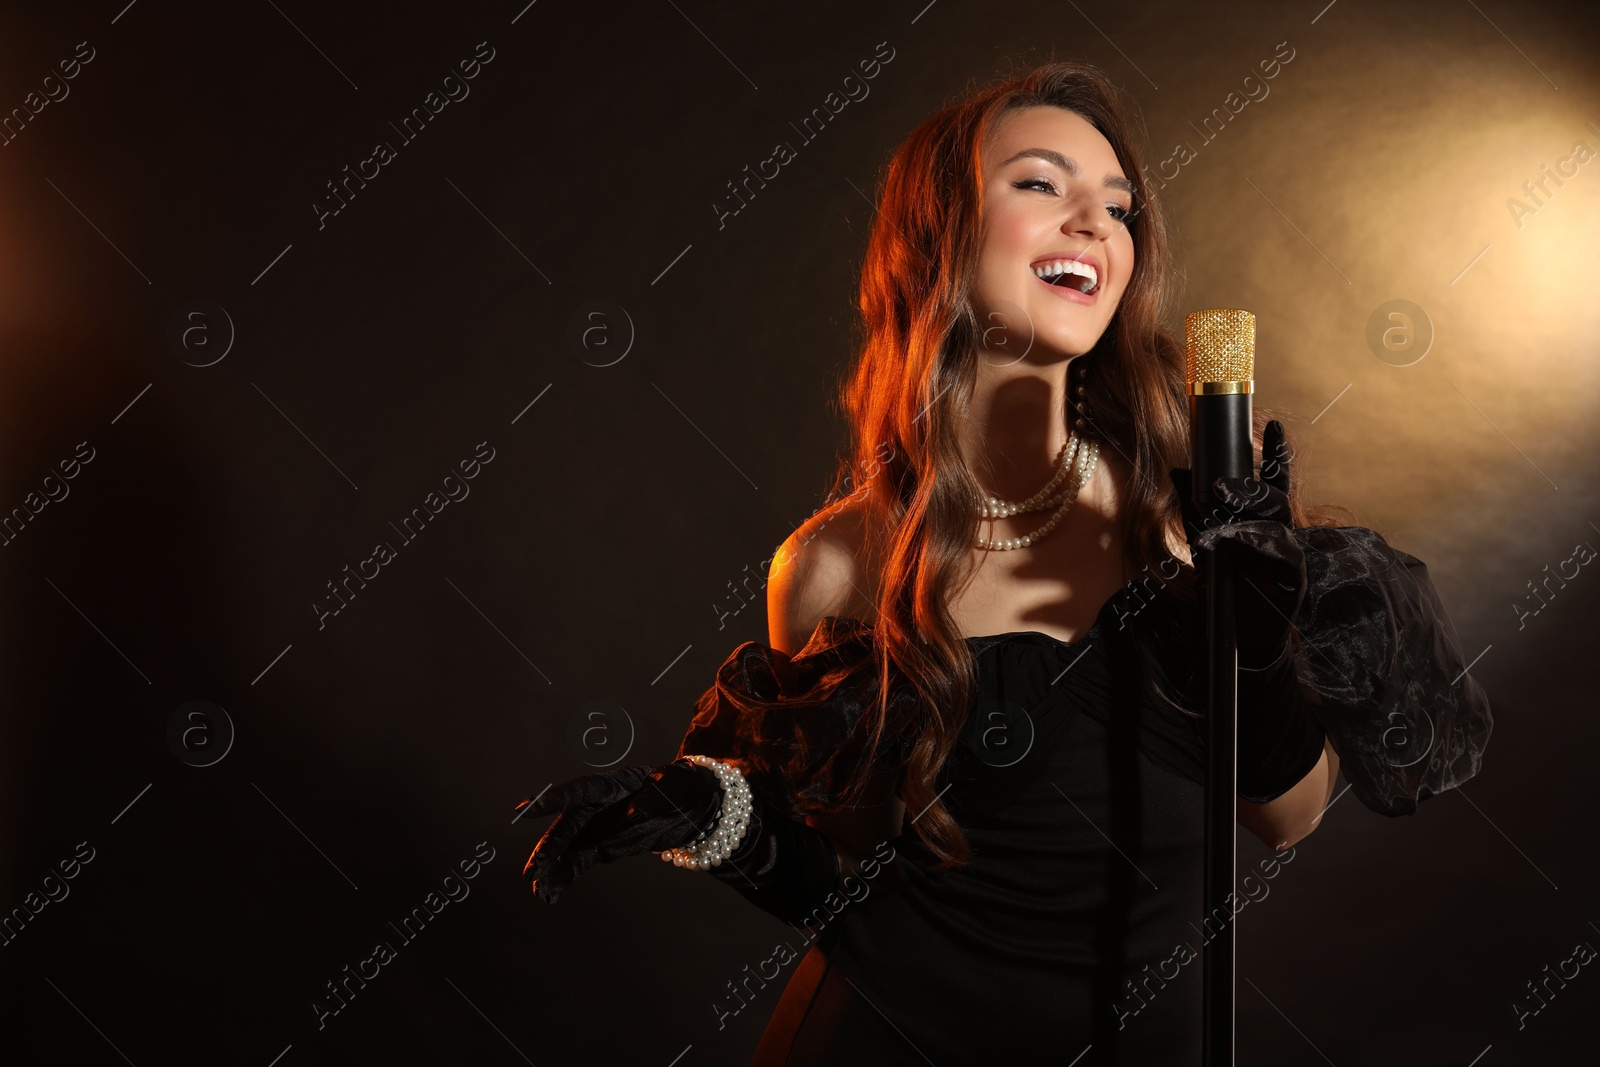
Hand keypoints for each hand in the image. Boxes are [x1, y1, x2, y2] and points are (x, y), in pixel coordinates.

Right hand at [515, 759, 722, 903]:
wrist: (693, 806)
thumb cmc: (683, 786)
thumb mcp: (675, 787)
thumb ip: (653, 798)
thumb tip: (631, 813)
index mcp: (612, 785)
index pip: (577, 791)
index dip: (551, 800)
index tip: (523, 810)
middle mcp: (598, 806)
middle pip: (567, 826)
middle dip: (549, 848)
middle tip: (533, 871)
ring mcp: (598, 826)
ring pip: (568, 848)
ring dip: (552, 869)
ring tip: (539, 892)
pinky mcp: (603, 846)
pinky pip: (579, 862)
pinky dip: (564, 878)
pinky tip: (551, 895)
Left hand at [1167, 419, 1306, 668]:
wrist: (1235, 647)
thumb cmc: (1222, 596)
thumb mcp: (1202, 547)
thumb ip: (1195, 512)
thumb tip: (1179, 470)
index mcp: (1262, 525)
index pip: (1271, 483)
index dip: (1274, 454)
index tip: (1271, 425)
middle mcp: (1280, 536)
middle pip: (1273, 498)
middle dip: (1248, 485)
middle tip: (1217, 484)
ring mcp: (1290, 556)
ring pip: (1277, 521)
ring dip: (1245, 512)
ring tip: (1216, 507)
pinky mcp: (1293, 580)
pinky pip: (1281, 551)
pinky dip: (1252, 541)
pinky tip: (1230, 538)